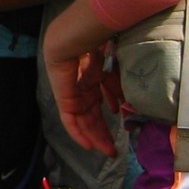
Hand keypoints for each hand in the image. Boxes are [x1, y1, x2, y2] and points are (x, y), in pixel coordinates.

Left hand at [45, 43, 117, 157]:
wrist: (72, 38)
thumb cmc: (93, 47)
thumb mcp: (110, 72)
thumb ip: (115, 89)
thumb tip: (125, 107)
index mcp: (93, 82)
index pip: (100, 106)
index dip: (110, 119)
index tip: (123, 132)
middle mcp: (82, 91)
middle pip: (92, 118)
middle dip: (103, 134)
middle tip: (115, 149)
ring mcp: (72, 95)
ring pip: (84, 122)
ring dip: (95, 137)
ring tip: (108, 149)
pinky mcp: (64, 99)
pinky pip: (70, 121)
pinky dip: (79, 134)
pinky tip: (89, 146)